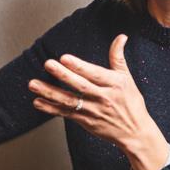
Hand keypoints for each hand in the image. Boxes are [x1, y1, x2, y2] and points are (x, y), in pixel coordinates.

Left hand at [28, 34, 169, 169]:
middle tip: (48, 64)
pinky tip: (38, 102)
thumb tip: (121, 37)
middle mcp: (103, 97)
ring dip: (50, 93)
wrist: (135, 133)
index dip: (79, 66)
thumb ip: (118, 57)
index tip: (65, 58)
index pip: (94, 73)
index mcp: (114, 84)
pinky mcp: (85, 121)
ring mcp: (93, 110)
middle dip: (63, 75)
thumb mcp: (127, 78)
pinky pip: (65, 114)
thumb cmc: (131, 103)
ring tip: (33, 84)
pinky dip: (50, 109)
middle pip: (80, 86)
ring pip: (69, 101)